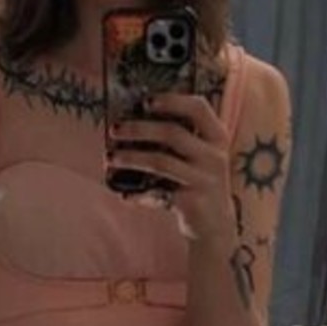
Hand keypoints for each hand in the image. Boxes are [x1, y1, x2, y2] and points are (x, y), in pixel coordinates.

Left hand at [108, 94, 233, 242]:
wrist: (216, 224)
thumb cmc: (198, 181)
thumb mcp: (200, 156)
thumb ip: (179, 137)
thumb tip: (133, 120)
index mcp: (216, 137)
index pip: (198, 108)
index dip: (172, 101)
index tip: (145, 102)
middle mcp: (214, 156)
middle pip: (172, 133)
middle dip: (139, 129)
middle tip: (115, 129)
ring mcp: (204, 180)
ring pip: (160, 162)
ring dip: (131, 158)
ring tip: (110, 157)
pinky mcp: (192, 203)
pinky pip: (157, 194)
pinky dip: (138, 195)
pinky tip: (123, 195)